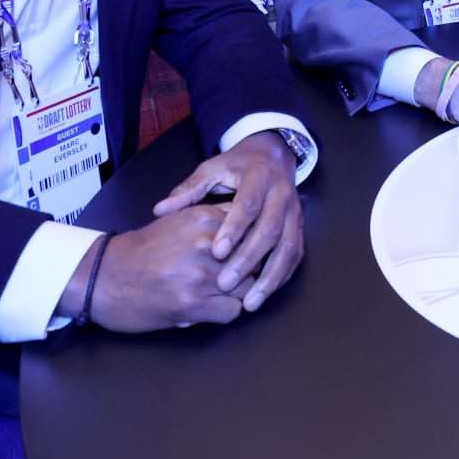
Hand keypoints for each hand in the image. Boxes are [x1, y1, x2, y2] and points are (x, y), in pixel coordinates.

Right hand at [82, 202, 247, 330]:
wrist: (103, 277)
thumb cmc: (140, 251)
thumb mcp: (178, 221)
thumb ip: (212, 223)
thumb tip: (248, 230)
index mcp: (205, 217)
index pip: (251, 229)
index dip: (251, 245)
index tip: (245, 253)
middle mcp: (207, 243)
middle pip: (254, 259)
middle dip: (247, 270)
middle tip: (232, 279)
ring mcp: (202, 274)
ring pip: (247, 287)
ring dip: (236, 293)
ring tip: (218, 294)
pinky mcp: (194, 304)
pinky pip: (233, 311)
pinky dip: (224, 313)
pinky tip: (208, 309)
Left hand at [153, 131, 303, 312]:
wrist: (272, 155)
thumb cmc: (236, 167)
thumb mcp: (211, 170)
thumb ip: (188, 191)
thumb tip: (159, 210)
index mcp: (259, 177)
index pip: (247, 205)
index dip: (233, 229)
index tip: (215, 252)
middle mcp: (282, 195)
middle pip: (270, 229)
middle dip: (248, 259)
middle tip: (225, 283)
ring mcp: (295, 213)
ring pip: (288, 248)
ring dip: (270, 277)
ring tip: (250, 303)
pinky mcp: (299, 228)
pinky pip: (295, 256)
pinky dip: (282, 277)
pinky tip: (265, 294)